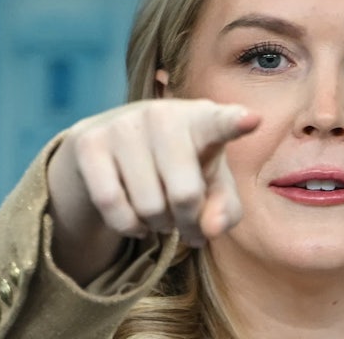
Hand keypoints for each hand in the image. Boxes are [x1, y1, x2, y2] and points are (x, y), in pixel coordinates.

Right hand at [46, 98, 258, 282]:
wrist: (116, 148)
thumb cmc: (181, 167)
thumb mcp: (211, 187)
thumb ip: (225, 210)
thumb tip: (210, 229)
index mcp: (204, 119)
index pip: (221, 122)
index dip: (236, 122)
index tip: (253, 119)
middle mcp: (163, 113)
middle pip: (185, 195)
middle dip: (187, 221)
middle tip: (184, 219)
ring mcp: (123, 124)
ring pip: (147, 205)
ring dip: (157, 225)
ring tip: (159, 213)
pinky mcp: (89, 141)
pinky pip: (110, 204)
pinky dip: (127, 225)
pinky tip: (134, 218)